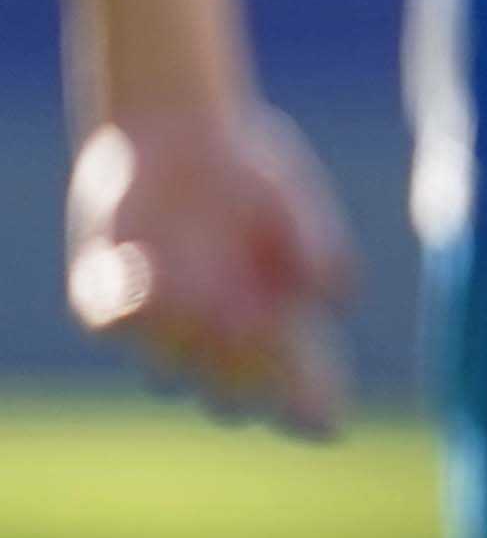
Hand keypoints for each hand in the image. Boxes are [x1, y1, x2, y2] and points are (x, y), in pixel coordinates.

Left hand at [67, 102, 354, 437]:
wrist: (170, 134)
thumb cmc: (249, 172)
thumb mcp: (295, 201)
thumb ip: (322, 247)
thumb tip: (333, 298)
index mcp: (279, 337)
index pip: (303, 400)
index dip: (311, 403)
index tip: (320, 393)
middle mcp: (218, 348)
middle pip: (230, 401)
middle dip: (244, 378)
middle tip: (262, 327)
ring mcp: (158, 334)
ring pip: (167, 377)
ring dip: (188, 345)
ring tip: (207, 285)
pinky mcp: (102, 304)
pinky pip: (113, 325)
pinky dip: (132, 306)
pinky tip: (142, 260)